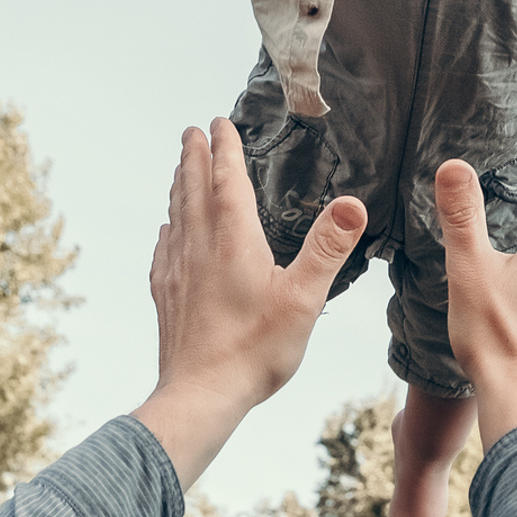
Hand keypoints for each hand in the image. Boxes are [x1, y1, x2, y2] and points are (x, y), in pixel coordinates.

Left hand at [133, 119, 367, 486]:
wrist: (201, 395)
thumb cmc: (255, 350)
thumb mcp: (304, 298)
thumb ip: (328, 248)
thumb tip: (352, 204)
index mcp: (232, 239)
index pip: (227, 179)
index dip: (225, 148)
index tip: (220, 122)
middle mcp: (199, 245)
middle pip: (193, 188)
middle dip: (194, 156)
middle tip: (192, 131)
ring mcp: (177, 270)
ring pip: (176, 214)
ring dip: (179, 185)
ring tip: (181, 168)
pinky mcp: (166, 294)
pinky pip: (164, 248)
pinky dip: (168, 228)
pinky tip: (168, 232)